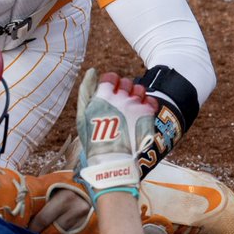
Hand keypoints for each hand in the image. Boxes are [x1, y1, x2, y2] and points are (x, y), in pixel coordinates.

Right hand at [76, 69, 157, 195]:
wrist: (113, 162)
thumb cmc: (93, 141)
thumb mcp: (82, 115)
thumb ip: (86, 91)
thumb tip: (91, 71)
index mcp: (102, 96)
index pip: (111, 77)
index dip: (110, 84)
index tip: (110, 94)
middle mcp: (120, 97)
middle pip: (126, 82)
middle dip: (123, 90)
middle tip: (120, 104)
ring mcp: (135, 105)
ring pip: (140, 89)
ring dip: (136, 96)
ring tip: (132, 109)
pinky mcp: (147, 115)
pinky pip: (151, 100)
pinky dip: (147, 104)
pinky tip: (141, 113)